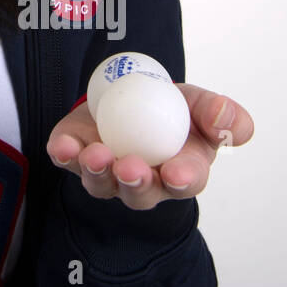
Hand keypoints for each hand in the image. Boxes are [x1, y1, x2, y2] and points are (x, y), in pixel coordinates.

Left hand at [46, 84, 253, 210]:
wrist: (132, 93)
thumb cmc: (172, 108)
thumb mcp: (201, 105)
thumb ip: (221, 114)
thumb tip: (223, 119)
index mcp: (180, 173)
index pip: (185, 182)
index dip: (181, 180)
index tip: (176, 173)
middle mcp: (142, 182)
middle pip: (139, 192)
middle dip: (135, 182)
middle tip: (131, 168)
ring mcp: (106, 172)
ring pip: (100, 182)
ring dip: (97, 170)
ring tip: (96, 155)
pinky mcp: (75, 154)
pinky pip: (67, 159)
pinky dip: (63, 153)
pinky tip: (63, 145)